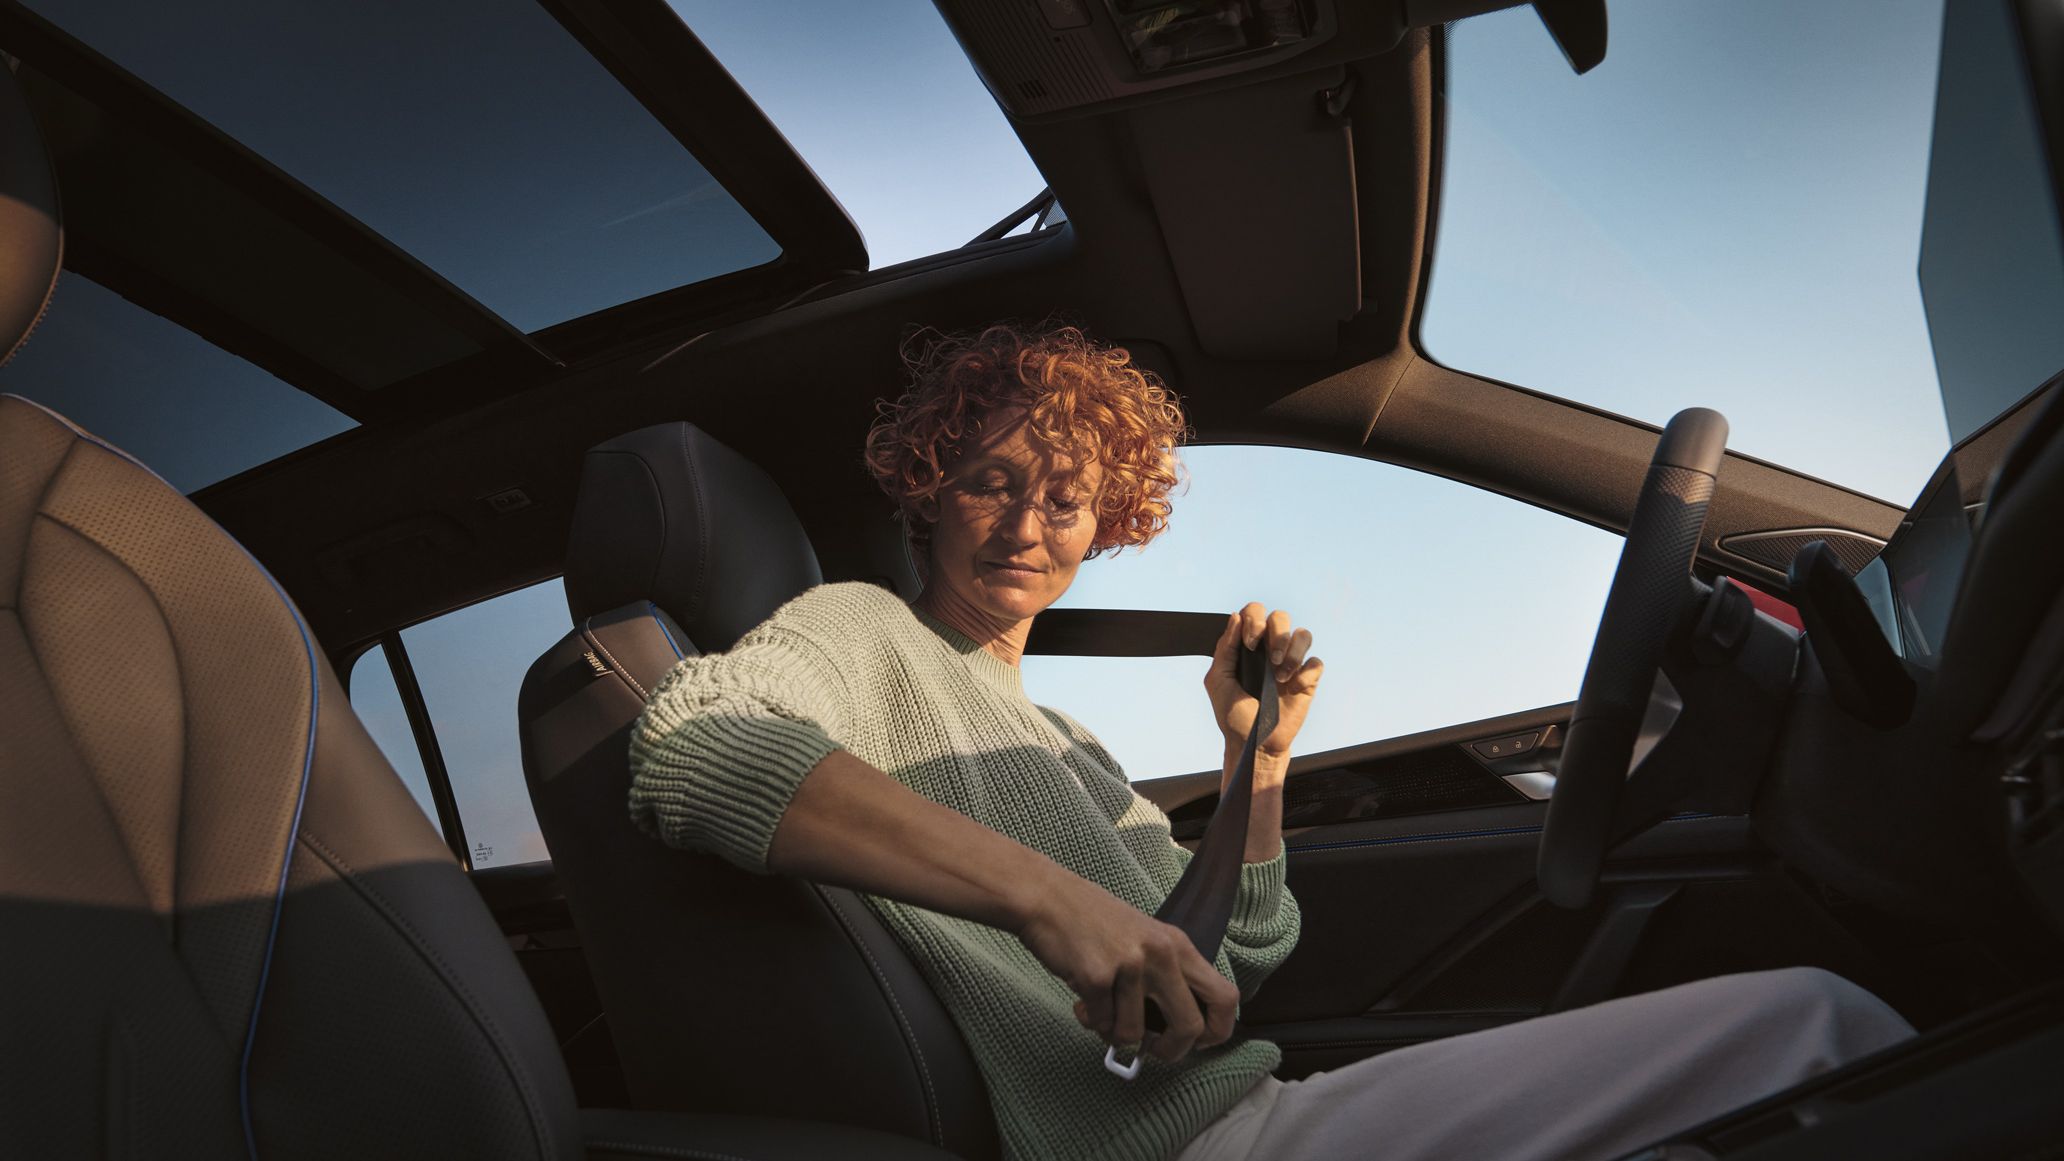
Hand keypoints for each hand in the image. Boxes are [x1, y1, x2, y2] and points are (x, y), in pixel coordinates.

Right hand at [1014, 871, 1237, 1062]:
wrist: (1047, 897)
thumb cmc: (1092, 921)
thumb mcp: (1144, 939)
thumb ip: (1165, 976)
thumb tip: (1174, 1032)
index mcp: (1178, 945)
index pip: (1225, 997)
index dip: (1217, 1030)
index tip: (1197, 1042)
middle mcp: (1161, 954)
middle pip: (1190, 1027)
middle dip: (1171, 1051)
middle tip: (1151, 1049)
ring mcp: (1130, 965)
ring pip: (1133, 1033)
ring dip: (1114, 1032)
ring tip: (1101, 1009)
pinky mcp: (1097, 976)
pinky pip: (1100, 1023)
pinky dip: (1090, 1019)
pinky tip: (1081, 999)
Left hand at [1207, 603, 1322, 759]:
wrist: (1253, 744)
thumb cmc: (1233, 715)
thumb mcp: (1218, 681)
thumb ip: (1225, 649)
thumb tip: (1236, 617)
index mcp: (1248, 646)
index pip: (1255, 613)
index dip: (1254, 619)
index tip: (1249, 644)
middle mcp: (1270, 650)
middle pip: (1281, 617)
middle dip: (1276, 633)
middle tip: (1268, 658)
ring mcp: (1290, 664)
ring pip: (1304, 634)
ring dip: (1292, 651)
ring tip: (1280, 676)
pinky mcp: (1308, 680)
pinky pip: (1316, 662)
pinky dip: (1305, 673)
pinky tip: (1292, 689)